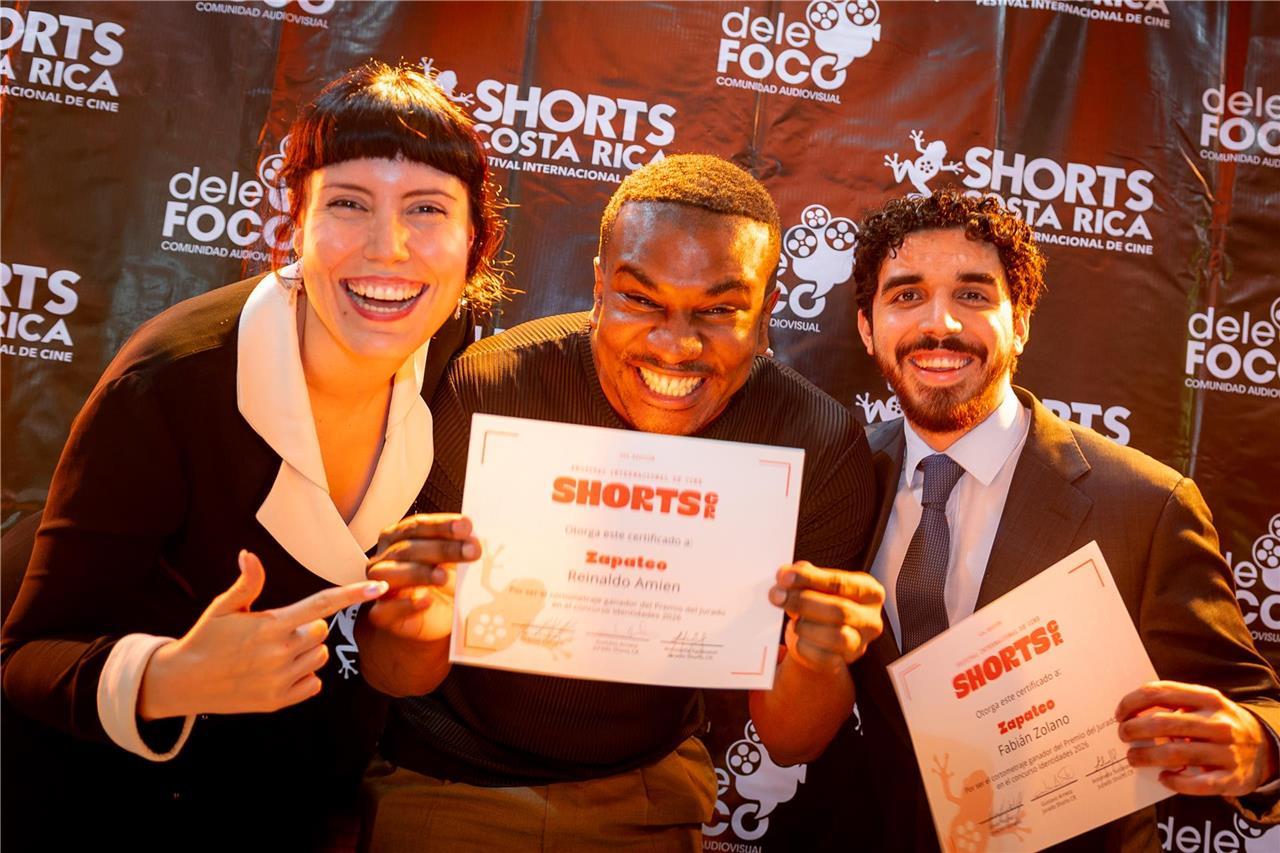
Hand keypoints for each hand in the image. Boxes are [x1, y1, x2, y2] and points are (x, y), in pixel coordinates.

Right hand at [139, 550, 387, 719]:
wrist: (182, 682)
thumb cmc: (206, 639)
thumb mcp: (222, 608)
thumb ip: (246, 583)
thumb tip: (249, 554)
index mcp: (270, 625)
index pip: (322, 605)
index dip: (352, 594)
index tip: (379, 586)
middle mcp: (280, 653)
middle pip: (322, 631)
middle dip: (307, 628)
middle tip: (276, 632)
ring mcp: (280, 679)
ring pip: (319, 656)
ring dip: (305, 652)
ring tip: (273, 653)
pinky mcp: (278, 701)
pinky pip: (313, 683)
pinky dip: (303, 676)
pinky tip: (278, 672)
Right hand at [364, 514, 479, 643]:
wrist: (441, 616)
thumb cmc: (446, 581)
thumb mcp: (456, 560)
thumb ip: (461, 545)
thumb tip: (475, 538)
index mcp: (399, 537)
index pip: (416, 526)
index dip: (441, 525)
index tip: (467, 526)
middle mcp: (386, 558)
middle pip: (406, 548)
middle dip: (441, 548)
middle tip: (471, 550)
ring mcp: (381, 586)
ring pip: (389, 574)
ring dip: (419, 573)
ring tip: (443, 576)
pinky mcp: (383, 615)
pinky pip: (385, 610)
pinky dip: (405, 605)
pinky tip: (426, 600)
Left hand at [768, 562, 884, 673]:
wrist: (819, 636)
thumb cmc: (821, 603)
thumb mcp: (816, 583)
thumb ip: (803, 574)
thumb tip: (786, 575)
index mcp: (869, 591)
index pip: (840, 583)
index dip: (810, 579)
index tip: (785, 577)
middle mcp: (870, 619)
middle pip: (839, 610)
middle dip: (803, 602)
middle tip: (778, 596)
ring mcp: (860, 643)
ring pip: (835, 636)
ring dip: (806, 626)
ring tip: (794, 620)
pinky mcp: (844, 662)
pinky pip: (823, 657)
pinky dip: (804, 646)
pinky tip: (798, 637)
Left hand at [1116, 680, 1279, 795]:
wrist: (1267, 749)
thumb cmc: (1220, 724)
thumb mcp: (1205, 705)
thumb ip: (1175, 703)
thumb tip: (1133, 713)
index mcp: (1209, 699)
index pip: (1161, 692)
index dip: (1133, 702)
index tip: (1119, 714)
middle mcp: (1219, 723)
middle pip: (1164, 723)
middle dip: (1135, 729)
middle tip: (1123, 736)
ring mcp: (1228, 752)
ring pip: (1175, 754)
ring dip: (1146, 756)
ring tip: (1133, 758)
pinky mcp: (1232, 779)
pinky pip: (1197, 784)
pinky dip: (1175, 781)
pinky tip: (1163, 778)